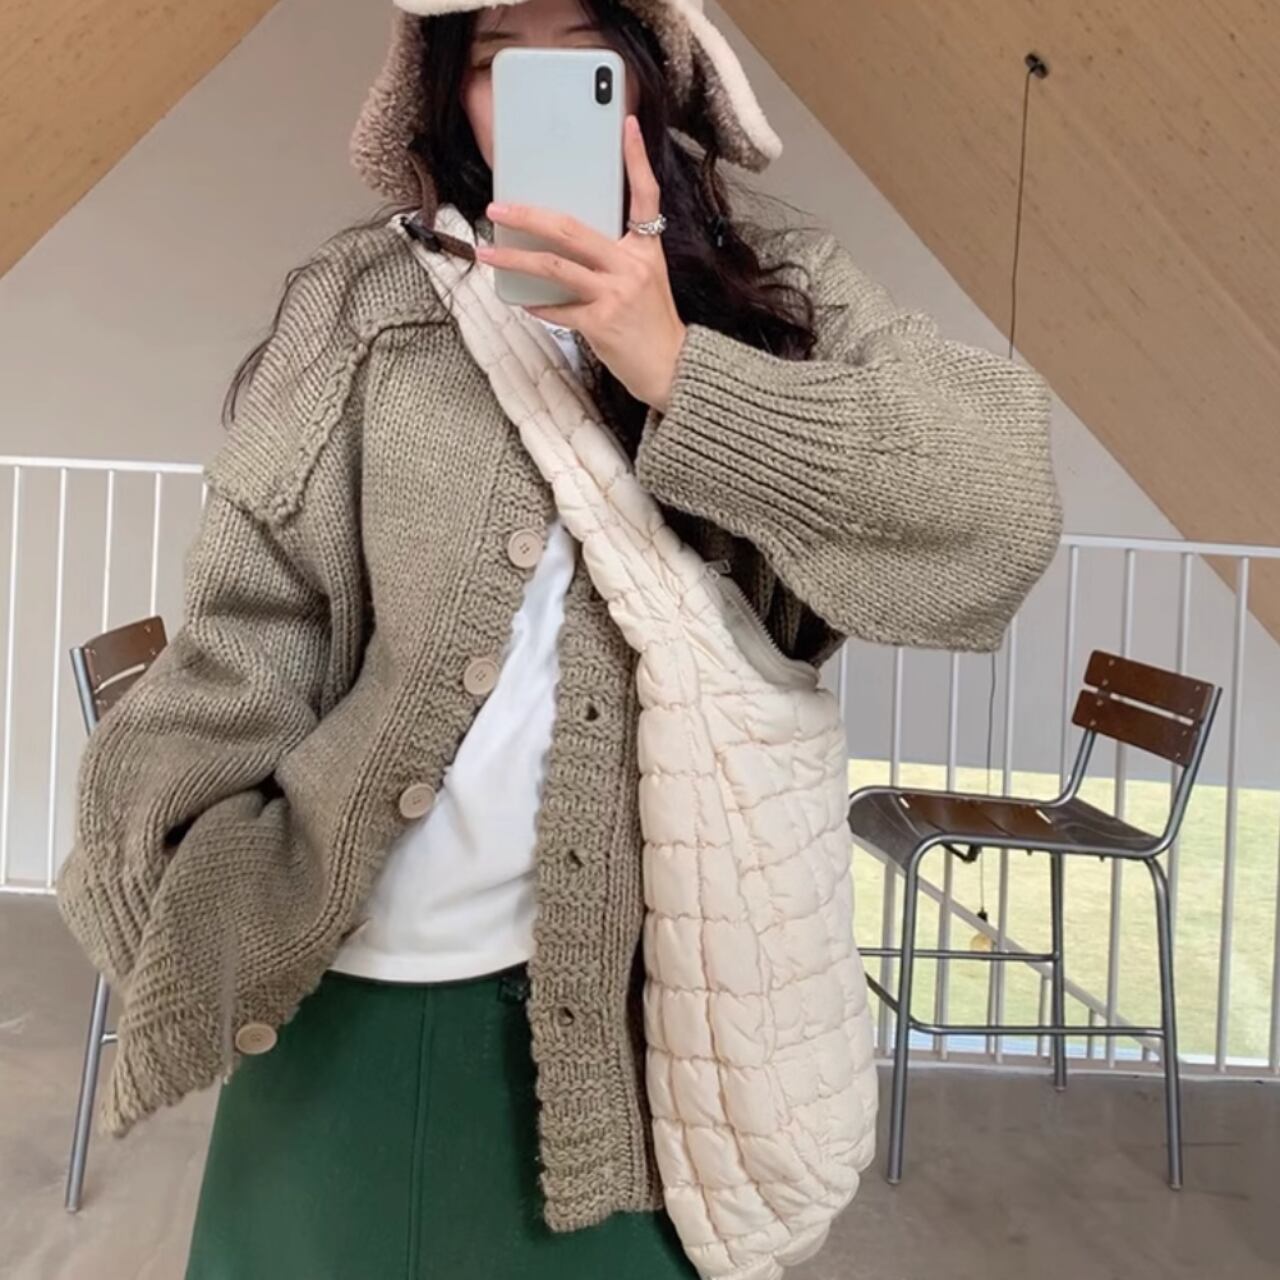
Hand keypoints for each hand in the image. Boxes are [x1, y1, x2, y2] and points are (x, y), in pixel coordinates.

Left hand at [475, 115, 687, 412]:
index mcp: (646, 250)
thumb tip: (568, 243)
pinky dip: (538, 306)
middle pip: (572, 229)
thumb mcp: (645, 280)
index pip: (645, 196)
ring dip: (515, 258)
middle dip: (529, 216)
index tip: (627, 125)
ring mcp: (616, 294)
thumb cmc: (652, 324)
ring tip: (488, 252)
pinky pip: (558, 309)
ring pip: (554, 267)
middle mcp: (631, 266)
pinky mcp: (601, 323)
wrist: (671, 368)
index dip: (636, 160)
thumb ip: (615, 258)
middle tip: (498, 207)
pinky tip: (522, 300)